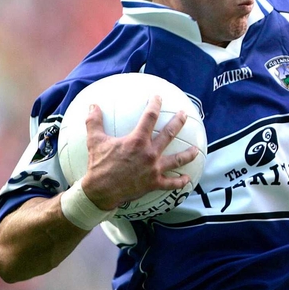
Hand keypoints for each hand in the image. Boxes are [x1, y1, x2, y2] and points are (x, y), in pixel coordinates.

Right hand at [81, 96, 198, 209]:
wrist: (100, 191)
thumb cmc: (98, 165)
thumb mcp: (94, 141)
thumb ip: (94, 122)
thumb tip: (92, 106)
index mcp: (137, 141)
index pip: (149, 117)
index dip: (155, 105)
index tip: (159, 98)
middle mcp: (150, 153)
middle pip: (169, 134)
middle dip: (178, 122)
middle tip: (184, 114)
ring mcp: (154, 169)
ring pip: (177, 160)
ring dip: (188, 154)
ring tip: (195, 150)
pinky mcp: (154, 183)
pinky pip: (171, 183)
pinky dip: (180, 182)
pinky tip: (187, 179)